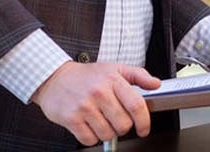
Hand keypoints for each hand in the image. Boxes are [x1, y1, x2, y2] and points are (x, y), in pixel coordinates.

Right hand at [31, 61, 160, 145]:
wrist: (54, 78)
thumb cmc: (86, 76)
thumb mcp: (113, 69)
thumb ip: (138, 75)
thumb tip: (156, 83)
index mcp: (112, 80)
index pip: (136, 105)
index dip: (144, 122)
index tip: (143, 128)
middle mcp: (99, 92)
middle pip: (123, 125)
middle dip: (123, 126)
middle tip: (115, 119)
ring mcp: (84, 106)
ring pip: (107, 134)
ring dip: (107, 132)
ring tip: (101, 120)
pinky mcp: (71, 119)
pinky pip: (90, 139)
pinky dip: (92, 136)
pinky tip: (89, 124)